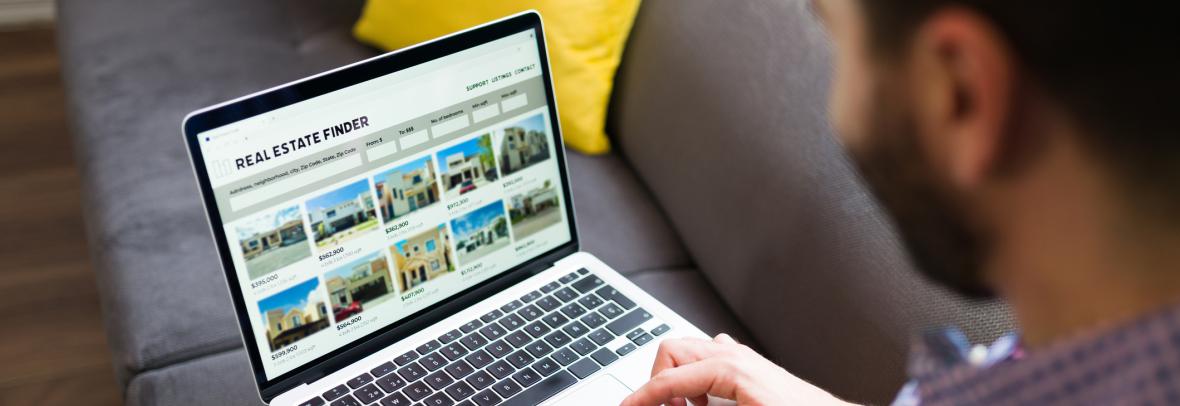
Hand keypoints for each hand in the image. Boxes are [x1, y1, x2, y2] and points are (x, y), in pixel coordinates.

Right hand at [620, 334, 853, 405]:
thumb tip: (673, 405)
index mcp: (729, 368)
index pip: (669, 378)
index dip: (642, 397)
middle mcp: (734, 355)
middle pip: (672, 351)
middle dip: (658, 382)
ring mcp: (743, 358)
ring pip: (690, 353)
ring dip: (678, 380)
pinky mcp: (750, 368)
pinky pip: (712, 359)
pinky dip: (698, 379)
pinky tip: (706, 404)